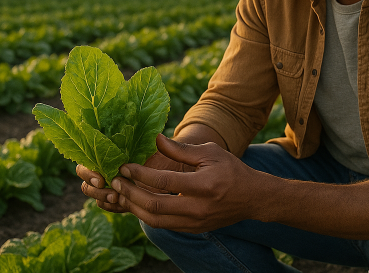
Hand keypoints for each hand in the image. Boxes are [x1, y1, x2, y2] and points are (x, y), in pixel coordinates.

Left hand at [110, 134, 266, 232]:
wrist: (252, 197)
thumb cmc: (231, 170)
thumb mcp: (209, 152)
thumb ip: (181, 149)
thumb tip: (156, 139)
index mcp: (203, 185)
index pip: (162, 181)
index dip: (139, 174)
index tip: (125, 166)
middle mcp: (197, 207)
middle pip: (153, 205)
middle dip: (129, 193)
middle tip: (115, 182)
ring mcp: (194, 222)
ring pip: (154, 220)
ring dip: (134, 207)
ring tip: (121, 194)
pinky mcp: (192, 229)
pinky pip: (163, 225)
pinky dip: (146, 215)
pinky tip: (138, 203)